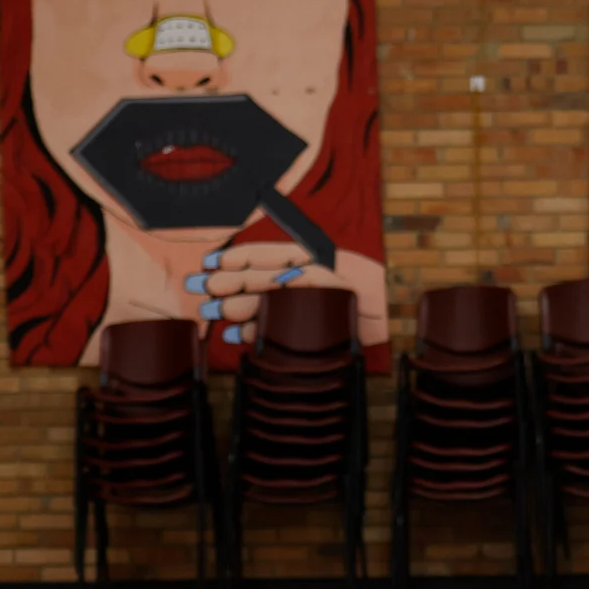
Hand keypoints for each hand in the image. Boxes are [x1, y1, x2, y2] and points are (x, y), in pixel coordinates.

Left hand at [187, 244, 389, 347]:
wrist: (388, 316)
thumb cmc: (347, 299)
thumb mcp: (320, 279)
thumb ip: (287, 276)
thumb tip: (238, 278)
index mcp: (318, 256)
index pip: (274, 253)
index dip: (242, 256)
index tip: (211, 261)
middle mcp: (322, 271)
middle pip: (268, 274)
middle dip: (230, 280)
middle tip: (200, 286)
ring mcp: (327, 294)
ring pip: (274, 297)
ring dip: (239, 304)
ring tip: (212, 311)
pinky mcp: (332, 315)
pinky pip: (289, 323)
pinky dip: (261, 330)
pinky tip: (237, 335)